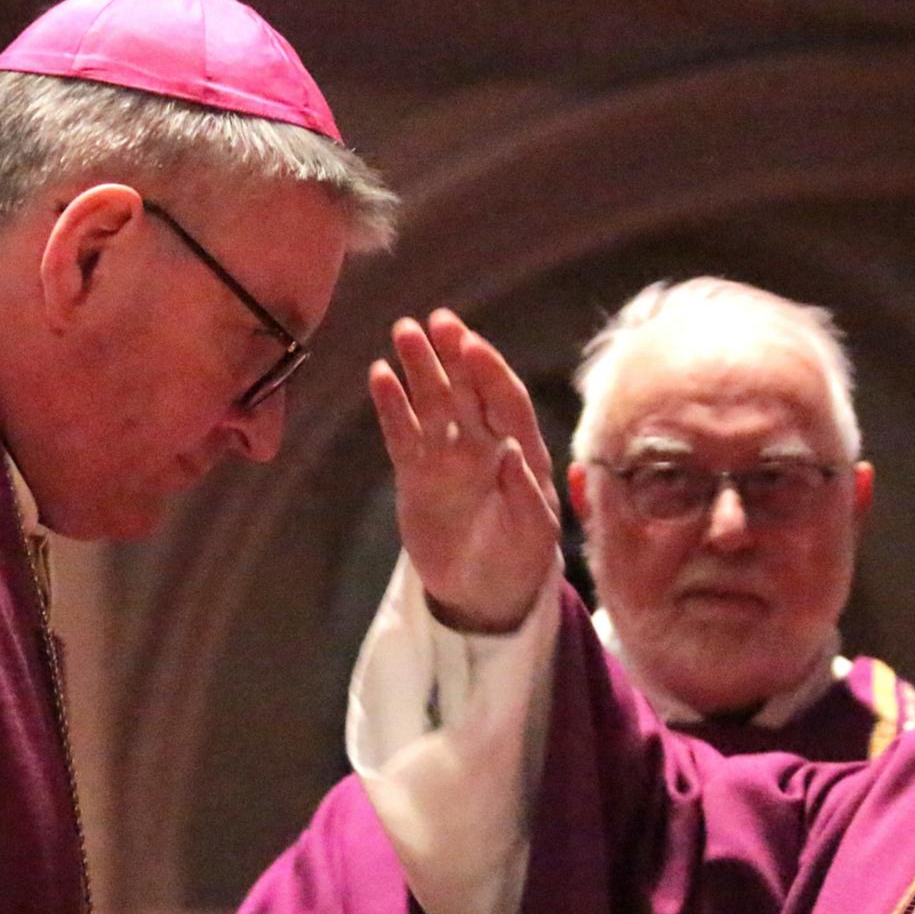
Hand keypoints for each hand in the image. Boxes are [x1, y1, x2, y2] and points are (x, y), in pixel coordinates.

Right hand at [369, 309, 560, 632]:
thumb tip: (513, 452)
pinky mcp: (416, 473)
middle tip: (438, 320)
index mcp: (522, 450)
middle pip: (468, 389)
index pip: (507, 400)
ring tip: (404, 332)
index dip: (490, 371)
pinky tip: (380, 375)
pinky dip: (392, 406)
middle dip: (454, 354)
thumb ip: (526, 494)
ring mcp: (448, 455)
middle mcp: (484, 443)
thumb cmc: (519, 560)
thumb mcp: (534, 534)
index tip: (472, 344)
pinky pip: (402, 434)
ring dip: (420, 367)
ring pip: (433, 403)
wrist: (483, 593)